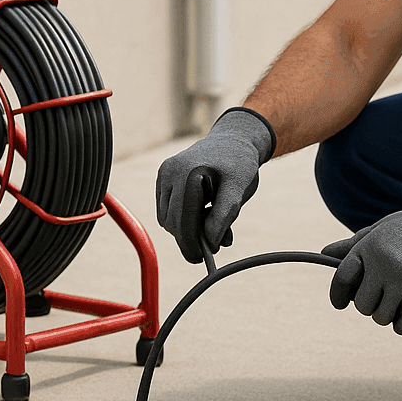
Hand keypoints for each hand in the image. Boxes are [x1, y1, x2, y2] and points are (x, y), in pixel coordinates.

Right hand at [155, 108, 274, 262]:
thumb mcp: (238, 189)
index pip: (182, 219)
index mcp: (188, 172)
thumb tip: (210, 242)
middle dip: (190, 238)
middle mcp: (170, 172)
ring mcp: (163, 174)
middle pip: (172, 222)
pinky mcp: (162, 177)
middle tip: (214, 246)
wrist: (233, 140)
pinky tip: (203, 210)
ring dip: (187, 228)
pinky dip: (182, 217)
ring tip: (212, 221)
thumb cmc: (238, 165)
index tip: (200, 260)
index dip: (191, 244)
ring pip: (166, 218)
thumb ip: (224, 215)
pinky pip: (166, 209)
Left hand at [322, 175, 401, 334]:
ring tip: (401, 300)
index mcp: (370, 246)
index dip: (337, 294)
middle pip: (361, 305)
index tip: (340, 303)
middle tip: (382, 298)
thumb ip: (356, 244)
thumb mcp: (385, 228)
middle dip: (368, 305)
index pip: (342, 278)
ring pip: (381, 317)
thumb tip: (325, 253)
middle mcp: (382, 266)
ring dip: (389, 314)